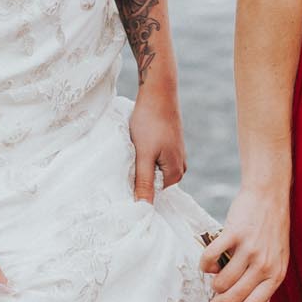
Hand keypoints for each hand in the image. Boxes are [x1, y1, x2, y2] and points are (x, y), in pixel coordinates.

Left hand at [128, 85, 186, 200]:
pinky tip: (136, 144)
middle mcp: (180, 167)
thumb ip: (144, 182)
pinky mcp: (169, 146)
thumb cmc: (150, 122)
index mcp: (175, 174)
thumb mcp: (143, 155)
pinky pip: (154, 159)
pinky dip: (143, 155)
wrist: (158, 92)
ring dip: (139, 164)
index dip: (135, 187)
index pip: (151, 193)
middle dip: (138, 175)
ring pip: (152, 169)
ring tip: (130, 152)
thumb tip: (144, 208)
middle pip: (152, 182)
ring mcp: (176, 156)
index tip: (122, 177)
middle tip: (124, 162)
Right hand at [203, 183, 289, 301]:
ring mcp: (249, 249)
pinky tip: (208, 263)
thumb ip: (263, 279)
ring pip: (221, 282)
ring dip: (213, 284)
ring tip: (215, 277)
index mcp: (276, 275)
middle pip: (233, 298)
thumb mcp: (277, 259)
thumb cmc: (271, 231)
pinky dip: (204, 264)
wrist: (269, 197)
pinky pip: (210, 258)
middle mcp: (264, 264)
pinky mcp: (234, 234)